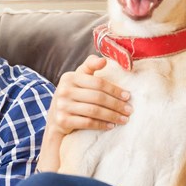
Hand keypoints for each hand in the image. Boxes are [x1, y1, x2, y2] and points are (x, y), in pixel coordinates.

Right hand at [36, 55, 130, 171]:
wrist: (55, 118)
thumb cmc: (72, 95)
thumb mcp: (78, 79)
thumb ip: (90, 67)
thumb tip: (104, 60)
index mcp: (69, 77)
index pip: (97, 82)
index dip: (114, 89)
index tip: (128, 96)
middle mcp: (64, 90)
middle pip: (97, 97)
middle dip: (116, 104)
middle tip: (129, 110)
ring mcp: (62, 106)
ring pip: (94, 111)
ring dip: (112, 116)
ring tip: (124, 119)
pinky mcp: (63, 120)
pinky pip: (87, 122)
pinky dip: (101, 125)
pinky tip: (111, 125)